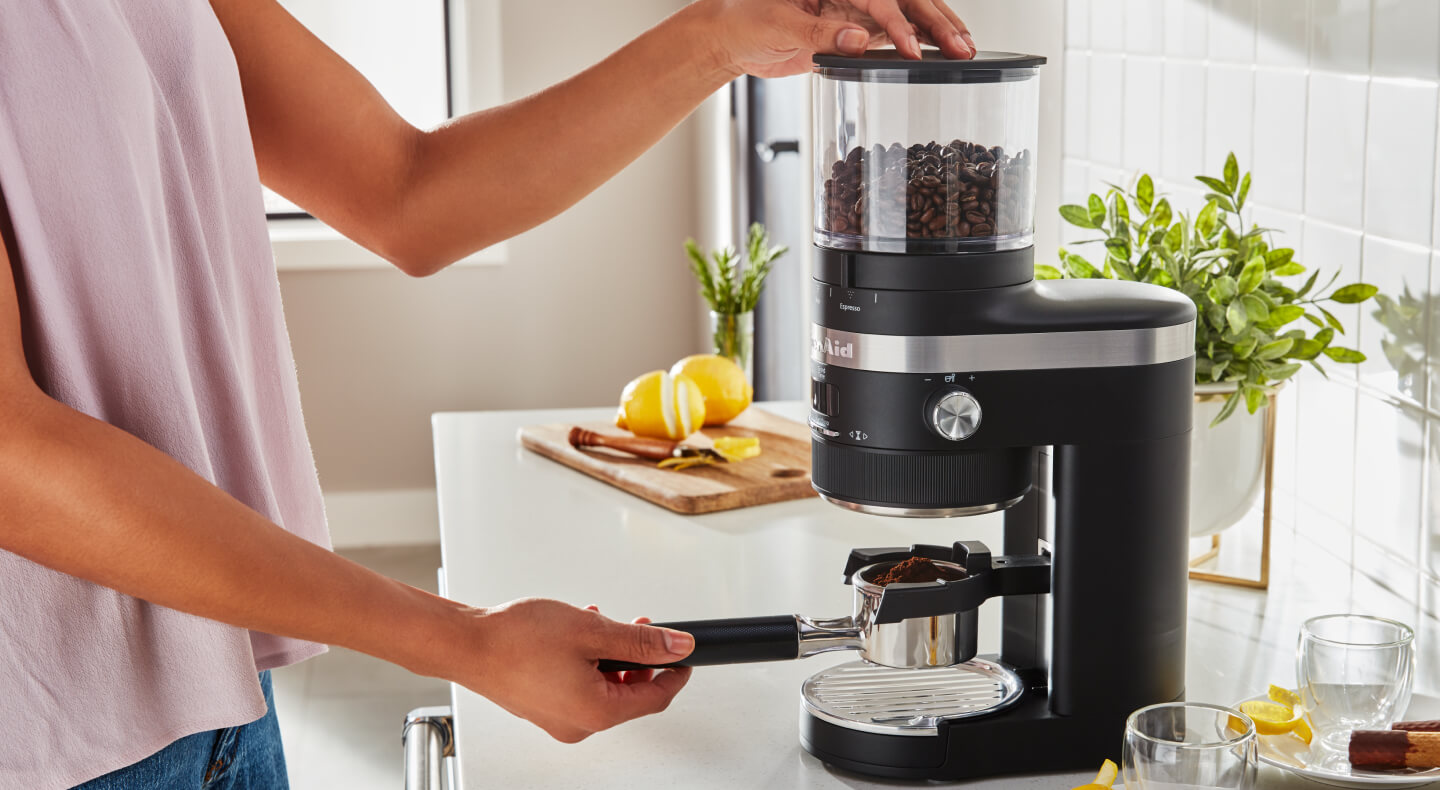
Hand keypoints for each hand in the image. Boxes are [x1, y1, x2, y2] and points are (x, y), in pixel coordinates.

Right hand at [456, 598, 693, 742]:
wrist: (466, 643)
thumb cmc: (516, 640)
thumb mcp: (592, 630)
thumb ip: (639, 641)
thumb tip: (677, 646)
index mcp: (596, 713)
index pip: (655, 700)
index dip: (674, 673)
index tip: (684, 654)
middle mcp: (578, 725)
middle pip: (629, 696)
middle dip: (639, 659)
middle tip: (639, 628)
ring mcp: (558, 720)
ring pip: (604, 689)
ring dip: (612, 657)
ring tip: (601, 625)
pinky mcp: (543, 709)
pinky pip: (580, 688)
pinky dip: (588, 663)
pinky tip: (578, 636)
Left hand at [697, 0, 975, 78]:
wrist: (728, 36)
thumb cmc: (742, 18)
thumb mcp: (776, 26)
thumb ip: (817, 34)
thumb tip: (858, 39)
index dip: (898, 22)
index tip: (912, 48)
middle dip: (936, 20)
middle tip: (961, 45)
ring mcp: (854, 8)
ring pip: (907, 14)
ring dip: (936, 30)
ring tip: (964, 49)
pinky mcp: (853, 28)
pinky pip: (893, 32)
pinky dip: (919, 42)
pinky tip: (941, 53)